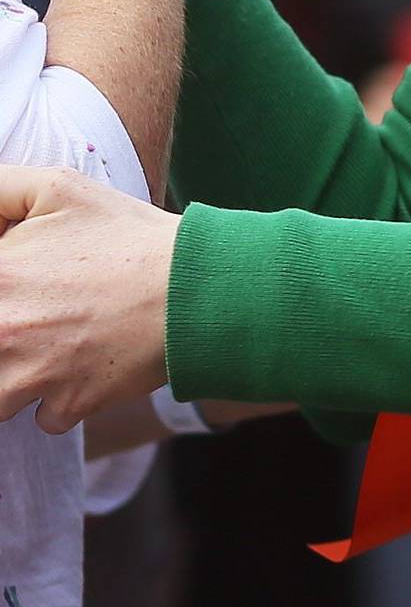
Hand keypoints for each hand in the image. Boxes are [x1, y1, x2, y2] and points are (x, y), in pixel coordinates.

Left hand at [0, 166, 175, 430]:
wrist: (195, 287)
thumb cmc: (130, 237)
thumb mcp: (58, 188)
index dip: (3, 293)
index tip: (20, 293)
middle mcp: (0, 333)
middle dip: (9, 333)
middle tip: (44, 314)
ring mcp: (31, 376)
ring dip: (19, 376)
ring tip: (57, 344)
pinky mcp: (68, 404)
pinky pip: (45, 418)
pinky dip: (62, 400)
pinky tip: (87, 367)